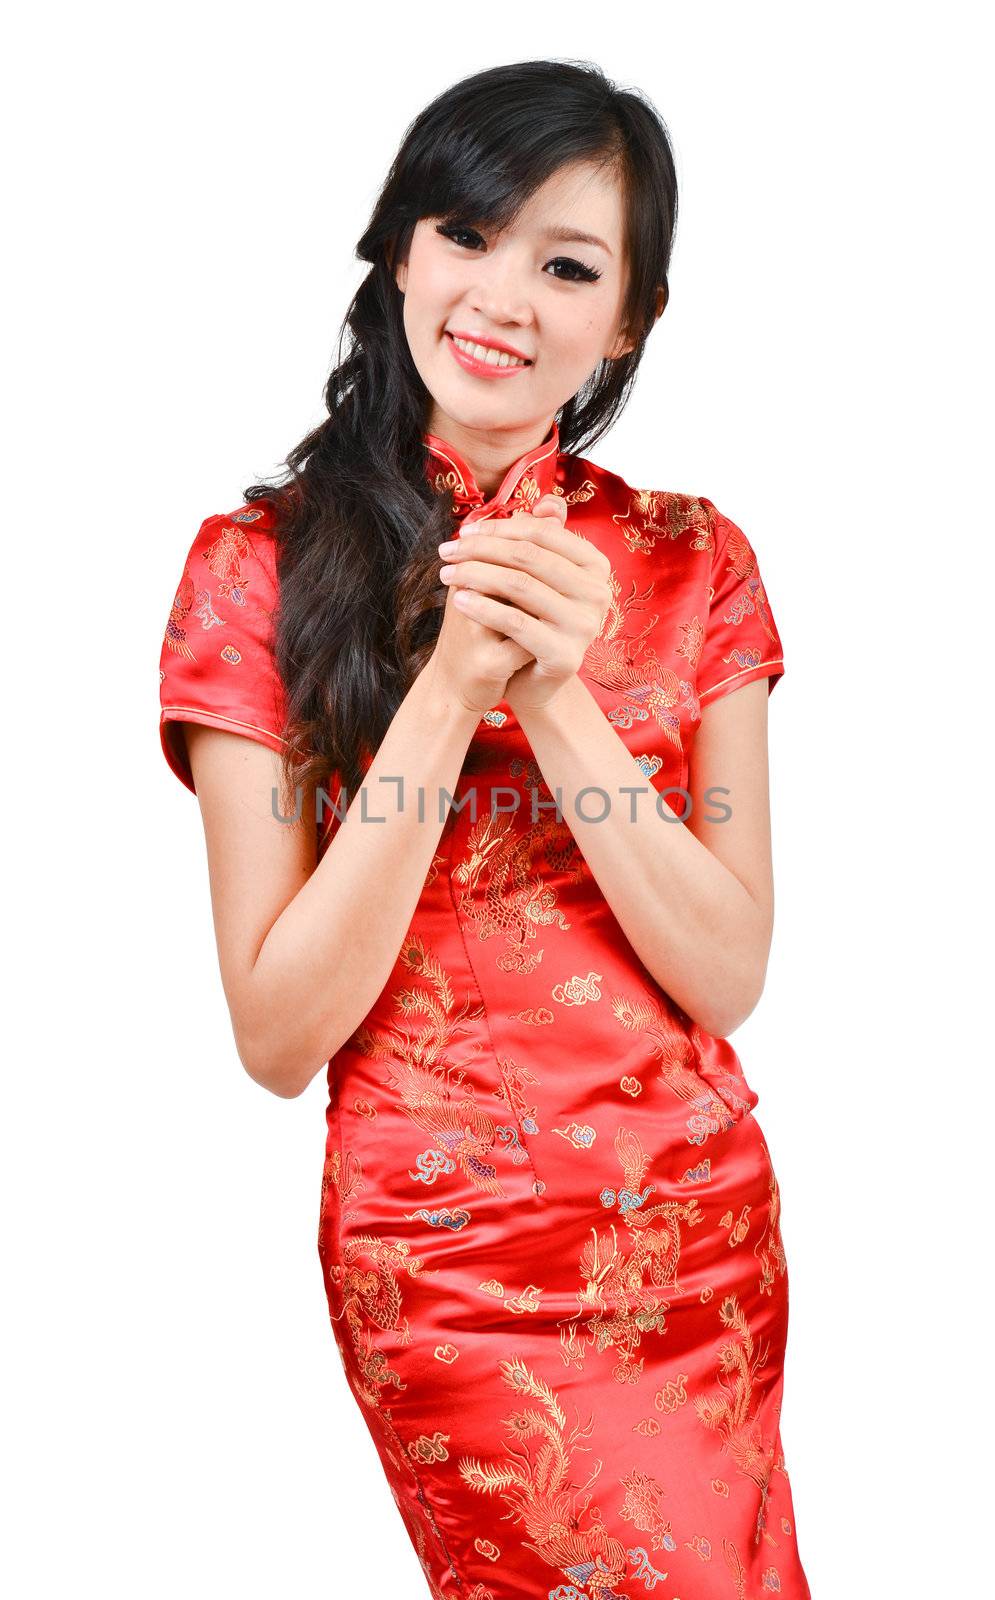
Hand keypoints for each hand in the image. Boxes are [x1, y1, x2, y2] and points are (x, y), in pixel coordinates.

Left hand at [436, 493, 611, 713]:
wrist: (535, 680)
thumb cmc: (533, 619)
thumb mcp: (538, 577)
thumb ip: (543, 539)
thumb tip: (547, 502)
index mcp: (596, 566)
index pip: (542, 533)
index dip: (499, 527)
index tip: (464, 531)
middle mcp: (598, 593)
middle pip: (528, 557)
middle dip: (481, 549)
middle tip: (446, 551)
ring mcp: (585, 626)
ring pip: (519, 586)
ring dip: (475, 575)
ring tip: (446, 574)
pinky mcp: (566, 656)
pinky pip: (515, 623)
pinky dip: (482, 608)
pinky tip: (457, 601)